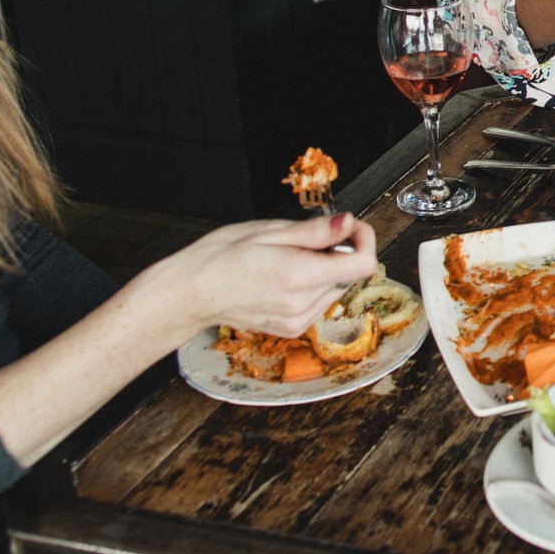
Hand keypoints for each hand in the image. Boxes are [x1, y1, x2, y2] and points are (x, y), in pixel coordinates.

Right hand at [161, 213, 377, 339]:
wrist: (190, 293)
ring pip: (336, 288)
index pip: (363, 264)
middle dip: (341, 251)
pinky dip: (313, 286)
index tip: (350, 226)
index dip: (364, 240)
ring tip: (291, 257)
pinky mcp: (291, 329)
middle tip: (311, 237)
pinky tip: (287, 276)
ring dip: (327, 269)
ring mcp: (297, 321)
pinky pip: (320, 303)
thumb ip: (315, 231)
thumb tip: (348, 223)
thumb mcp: (269, 231)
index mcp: (298, 275)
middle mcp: (301, 304)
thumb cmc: (221, 257)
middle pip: (351, 274)